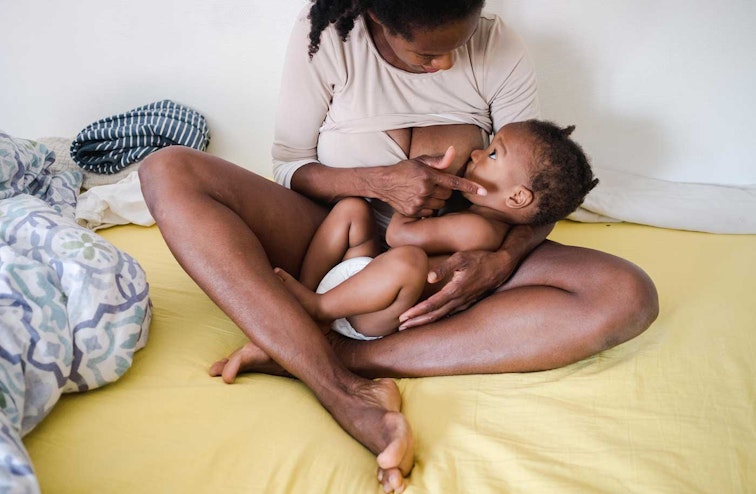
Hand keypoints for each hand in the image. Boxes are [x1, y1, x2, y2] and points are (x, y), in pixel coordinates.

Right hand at [374, 146, 486, 216]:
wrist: (383, 183)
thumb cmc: (404, 170)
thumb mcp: (421, 161)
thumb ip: (439, 160)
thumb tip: (454, 151)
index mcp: (429, 176)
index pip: (455, 182)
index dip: (471, 187)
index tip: (484, 192)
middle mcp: (425, 190)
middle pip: (448, 195)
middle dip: (444, 190)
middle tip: (432, 185)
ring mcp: (419, 203)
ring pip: (440, 205)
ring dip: (436, 200)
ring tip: (423, 192)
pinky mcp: (414, 212)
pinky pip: (430, 213)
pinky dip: (428, 208)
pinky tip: (419, 200)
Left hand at [398, 250, 514, 328]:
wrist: (501, 266)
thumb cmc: (480, 259)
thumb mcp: (461, 258)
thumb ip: (444, 267)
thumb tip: (429, 277)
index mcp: (455, 290)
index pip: (431, 305)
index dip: (416, 312)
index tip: (403, 317)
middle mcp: (459, 300)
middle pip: (434, 315)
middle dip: (417, 322)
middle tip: (401, 328)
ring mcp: (464, 303)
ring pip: (441, 316)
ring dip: (425, 322)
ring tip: (411, 326)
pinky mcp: (467, 302)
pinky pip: (449, 313)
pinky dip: (437, 318)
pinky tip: (430, 319)